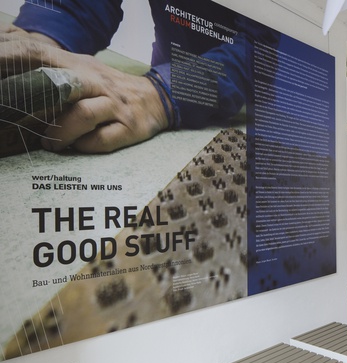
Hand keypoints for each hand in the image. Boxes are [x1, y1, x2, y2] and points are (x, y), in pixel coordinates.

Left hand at [0, 25, 168, 152]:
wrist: (158, 99)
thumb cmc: (112, 90)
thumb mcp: (86, 71)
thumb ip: (57, 73)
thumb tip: (17, 80)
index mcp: (83, 67)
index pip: (44, 58)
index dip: (18, 64)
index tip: (0, 75)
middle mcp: (100, 84)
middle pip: (64, 85)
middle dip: (40, 101)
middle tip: (26, 120)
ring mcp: (116, 107)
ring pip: (83, 115)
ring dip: (61, 132)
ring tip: (50, 143)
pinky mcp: (130, 128)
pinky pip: (102, 140)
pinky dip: (84, 146)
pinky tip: (77, 147)